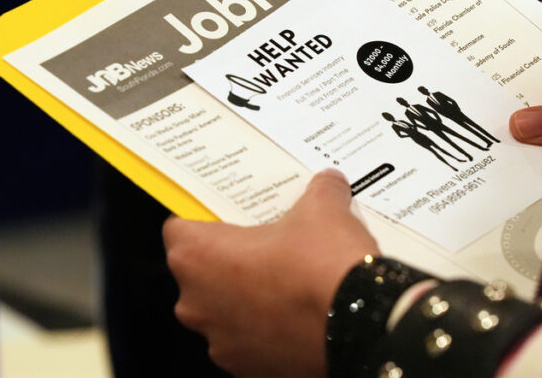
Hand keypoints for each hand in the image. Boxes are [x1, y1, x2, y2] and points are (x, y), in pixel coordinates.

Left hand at [163, 169, 378, 377]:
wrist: (363, 326)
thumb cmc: (324, 266)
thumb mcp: (323, 209)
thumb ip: (319, 190)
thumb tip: (329, 182)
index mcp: (197, 257)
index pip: (178, 227)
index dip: (204, 218)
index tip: (229, 215)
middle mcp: (196, 304)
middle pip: (199, 271)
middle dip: (227, 259)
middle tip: (264, 245)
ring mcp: (220, 342)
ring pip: (223, 309)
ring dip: (245, 297)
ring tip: (286, 281)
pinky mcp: (248, 369)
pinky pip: (248, 340)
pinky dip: (266, 329)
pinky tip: (297, 313)